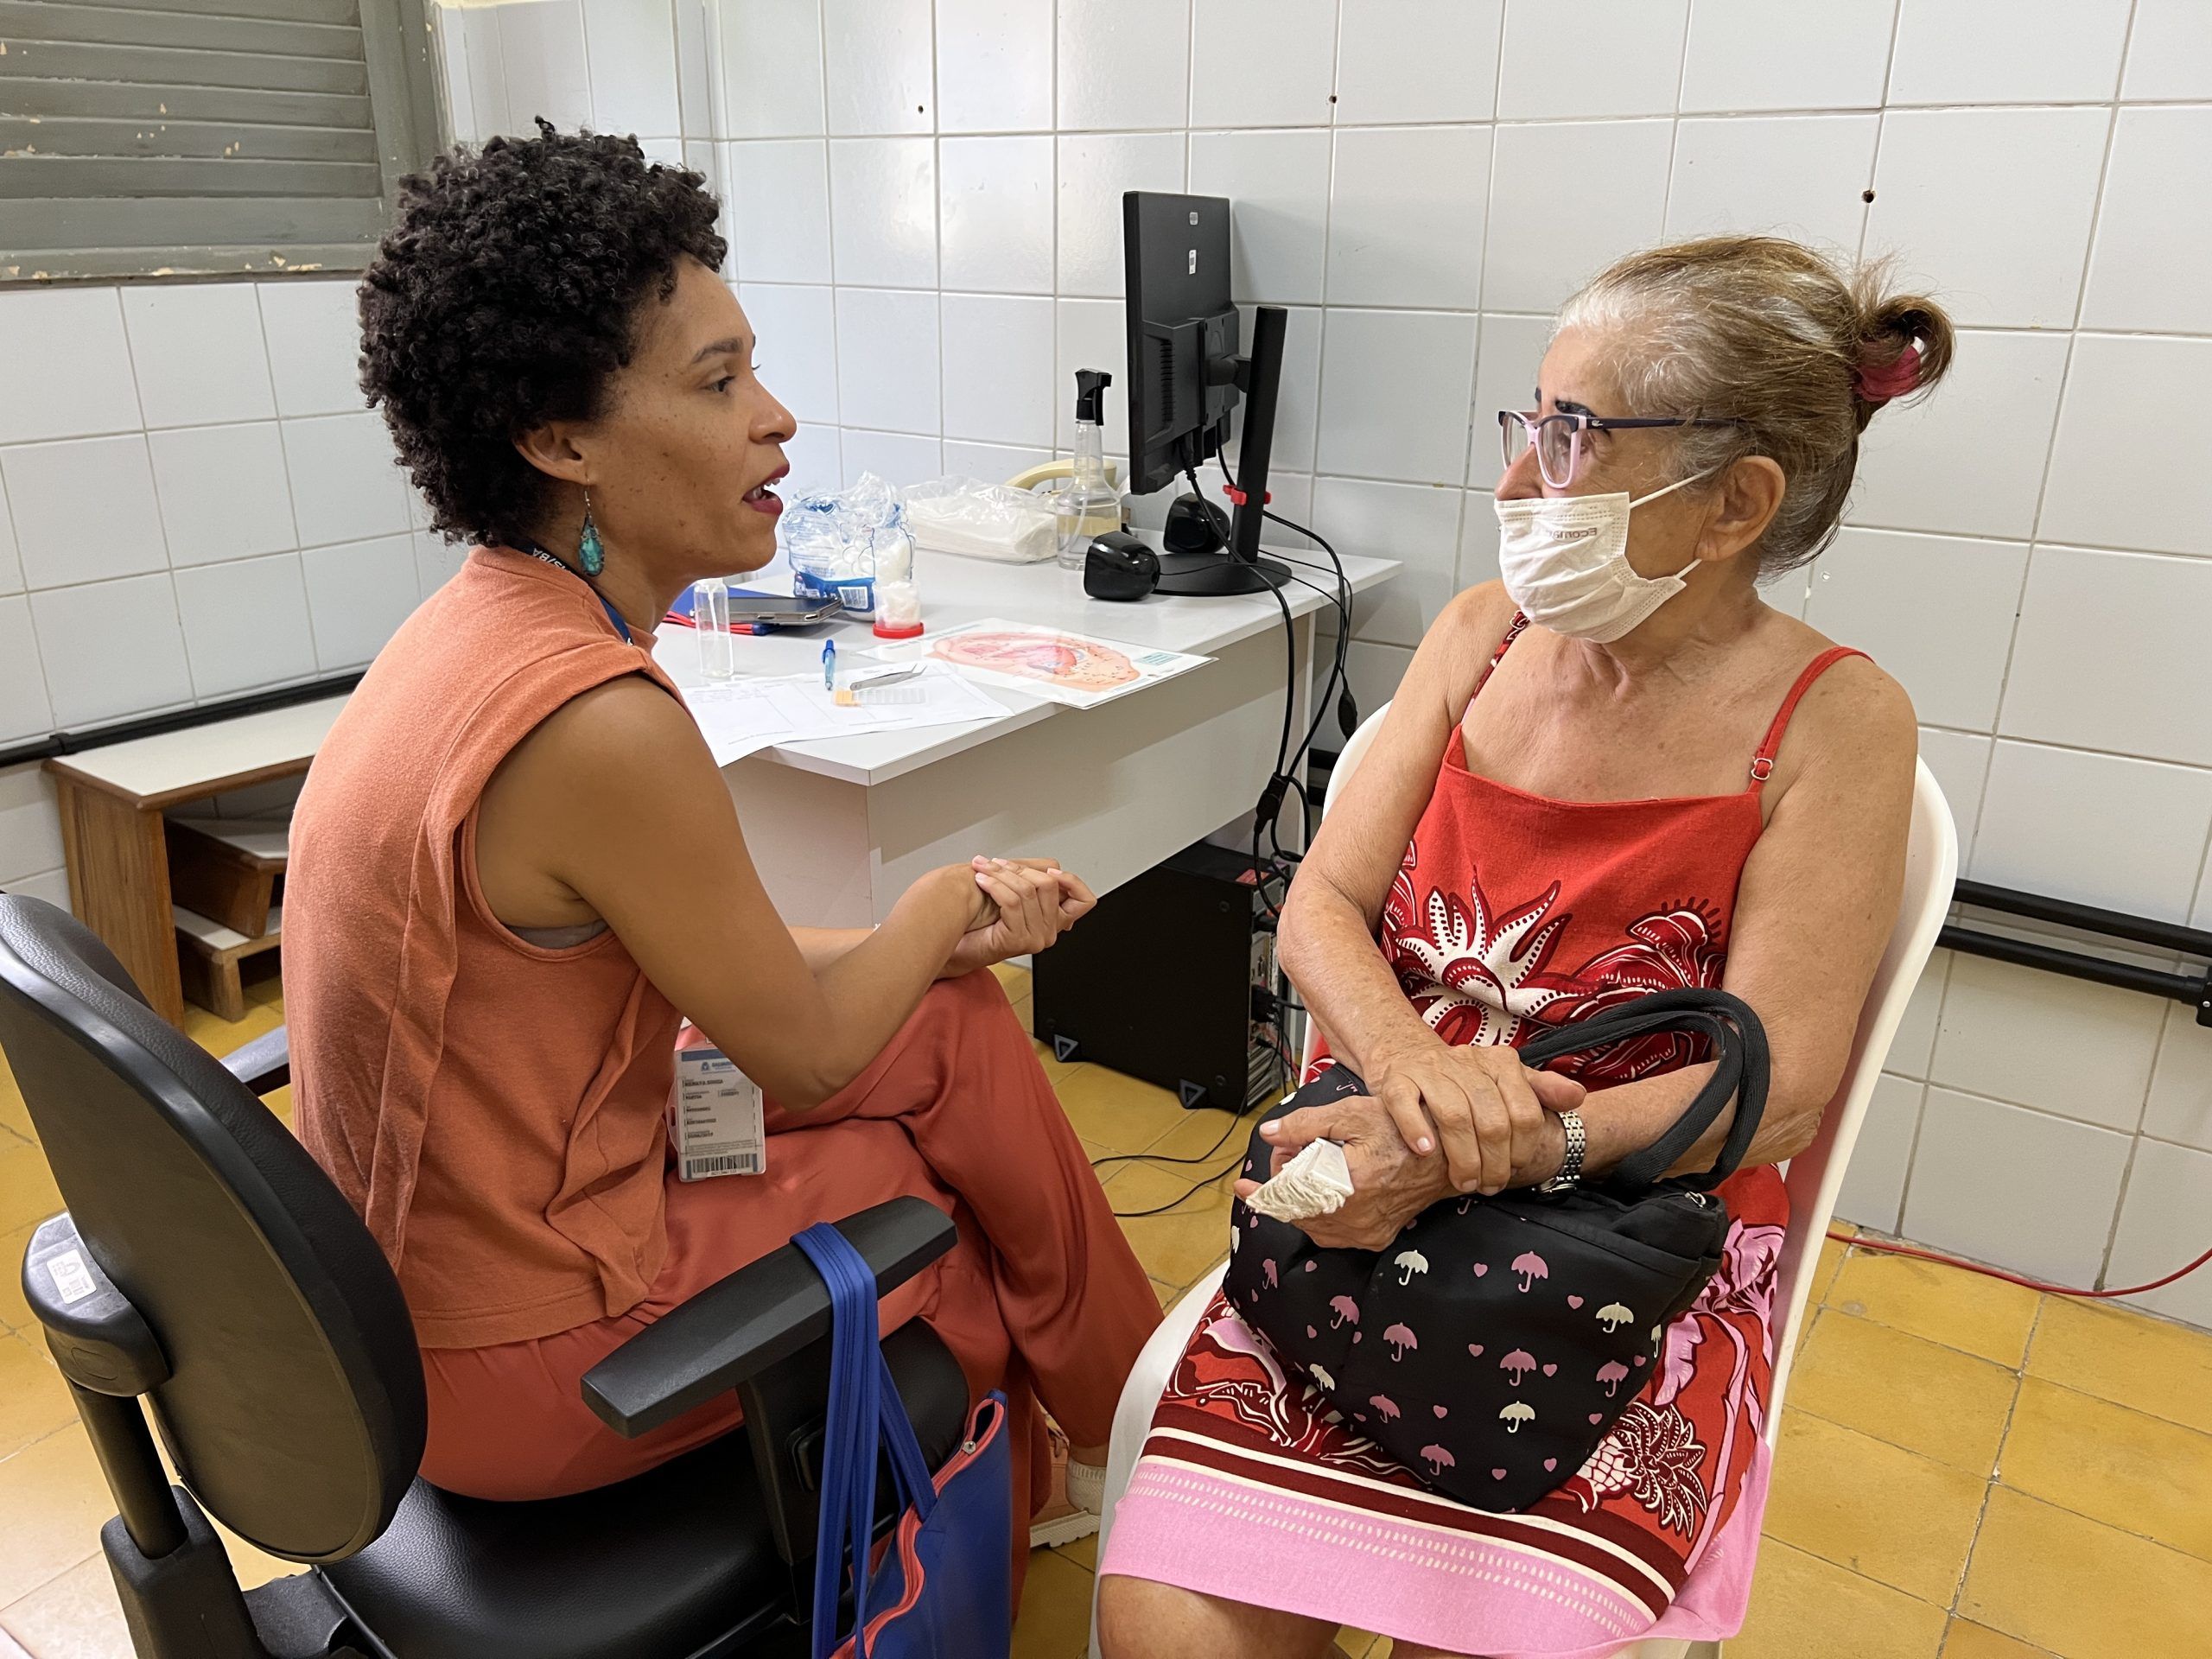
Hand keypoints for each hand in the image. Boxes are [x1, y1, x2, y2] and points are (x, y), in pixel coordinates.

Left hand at [944, 857, 1097, 975]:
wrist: (954, 944)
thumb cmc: (980, 920)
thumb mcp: (1014, 893)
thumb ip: (1034, 880)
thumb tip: (1051, 867)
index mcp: (1053, 920)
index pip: (1084, 901)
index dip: (1073, 881)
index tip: (1051, 871)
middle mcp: (1048, 932)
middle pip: (1049, 885)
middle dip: (1019, 868)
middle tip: (996, 863)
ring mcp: (1035, 938)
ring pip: (1027, 891)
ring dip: (1000, 874)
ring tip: (983, 869)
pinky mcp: (1018, 940)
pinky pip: (1012, 902)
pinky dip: (994, 885)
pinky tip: (981, 880)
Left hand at [1239, 1094, 1569, 1249]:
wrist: (1452, 1151)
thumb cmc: (1406, 1126)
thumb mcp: (1352, 1113)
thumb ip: (1306, 1124)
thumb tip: (1270, 1134)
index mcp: (1350, 1186)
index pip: (1290, 1199)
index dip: (1262, 1192)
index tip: (1243, 1185)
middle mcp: (1359, 1217)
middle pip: (1299, 1217)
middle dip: (1281, 1193)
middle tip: (1279, 1167)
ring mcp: (1370, 1231)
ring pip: (1316, 1229)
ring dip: (1299, 1208)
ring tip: (1296, 1179)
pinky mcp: (1379, 1235)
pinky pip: (1336, 1235)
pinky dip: (1320, 1219)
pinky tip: (1318, 1196)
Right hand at [1356, 1038, 1584, 1196]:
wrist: (1409, 1058)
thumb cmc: (1464, 1082)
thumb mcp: (1508, 1082)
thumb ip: (1543, 1091)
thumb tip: (1577, 1097)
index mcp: (1500, 1063)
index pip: (1524, 1111)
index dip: (1523, 1149)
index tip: (1515, 1169)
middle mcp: (1465, 1062)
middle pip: (1490, 1118)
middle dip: (1493, 1161)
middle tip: (1489, 1185)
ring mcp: (1429, 1070)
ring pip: (1452, 1114)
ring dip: (1461, 1156)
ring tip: (1464, 1181)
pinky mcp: (1395, 1080)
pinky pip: (1405, 1104)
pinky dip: (1417, 1130)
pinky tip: (1426, 1153)